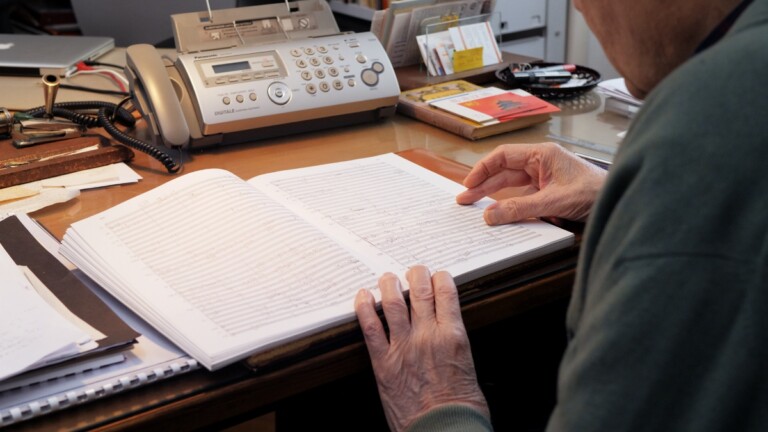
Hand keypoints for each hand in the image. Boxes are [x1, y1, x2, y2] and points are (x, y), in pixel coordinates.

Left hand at [355, 266, 488, 431]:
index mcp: (453, 336)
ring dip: (389, 285)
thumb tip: (450, 339)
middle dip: (416, 275)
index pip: (446, 293)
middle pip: (420, 291)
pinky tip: (363, 297)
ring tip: (388, 278)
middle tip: (413, 270)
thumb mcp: (469, 369)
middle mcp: (427, 335)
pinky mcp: (383, 362)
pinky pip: (370, 328)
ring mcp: (403, 347)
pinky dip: (364, 308)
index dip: (439, 279)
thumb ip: (456, 348)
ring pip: (392, 303)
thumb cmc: (460, 410)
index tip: (436, 276)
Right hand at [456, 142, 606, 224]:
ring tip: (475, 206)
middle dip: (483, 184)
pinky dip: (509, 203)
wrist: (618, 202)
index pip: (503, 156)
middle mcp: (541, 162)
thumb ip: (520, 208)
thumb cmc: (595, 192)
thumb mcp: (554, 202)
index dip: (483, 169)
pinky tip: (498, 212)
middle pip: (504, 170)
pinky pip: (523, 195)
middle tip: (465, 199)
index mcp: (542, 154)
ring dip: (494, 194)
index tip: (469, 183)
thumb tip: (491, 215)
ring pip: (512, 184)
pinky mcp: (549, 191)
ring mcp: (545, 177)